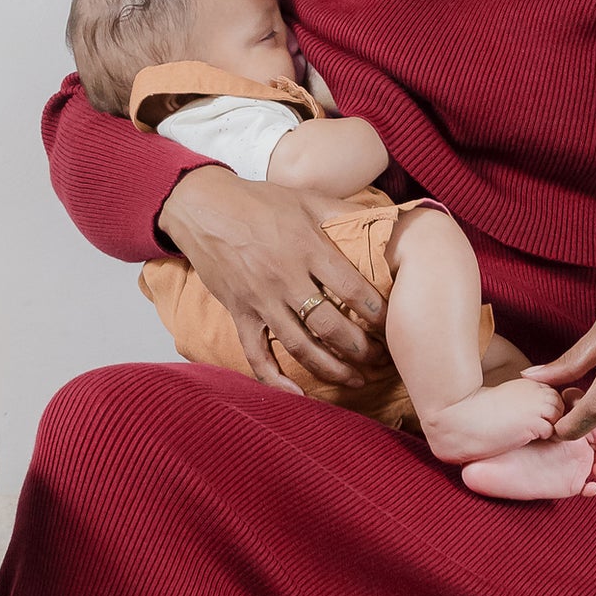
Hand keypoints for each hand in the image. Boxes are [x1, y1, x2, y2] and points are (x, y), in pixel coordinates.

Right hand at [159, 167, 392, 393]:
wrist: (204, 208)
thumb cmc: (260, 202)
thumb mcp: (307, 200)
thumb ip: (345, 213)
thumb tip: (386, 219)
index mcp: (307, 248)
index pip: (351, 289)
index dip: (376, 311)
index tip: (391, 324)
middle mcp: (285, 278)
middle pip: (329, 325)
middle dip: (360, 348)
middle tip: (380, 358)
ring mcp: (260, 300)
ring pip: (299, 346)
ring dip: (331, 368)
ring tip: (356, 380)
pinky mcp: (239, 313)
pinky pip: (256, 354)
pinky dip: (274, 378)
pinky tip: (297, 395)